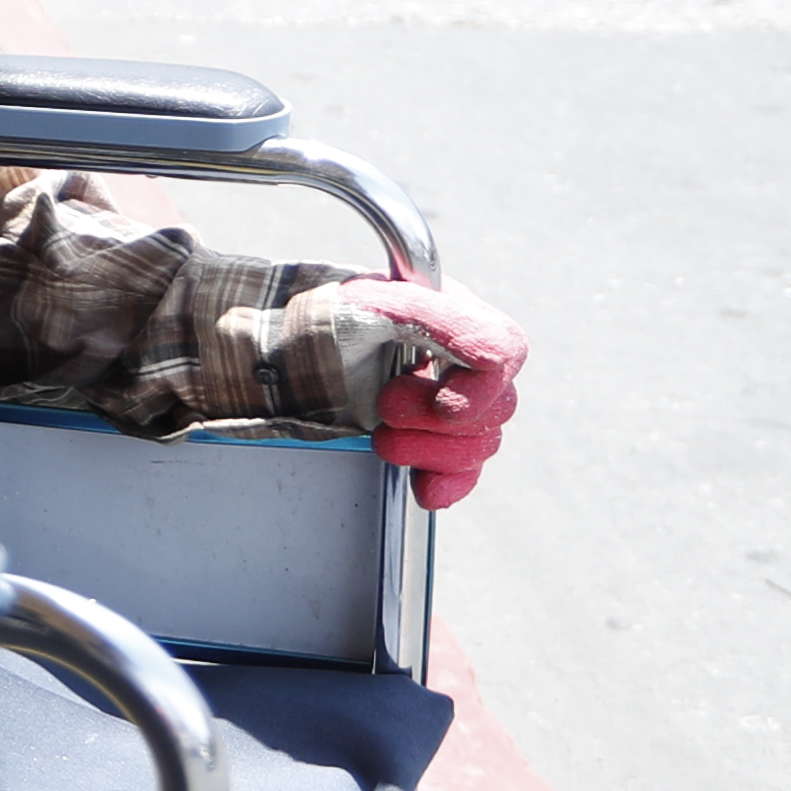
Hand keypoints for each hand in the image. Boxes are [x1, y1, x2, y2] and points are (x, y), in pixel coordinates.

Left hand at [320, 275, 528, 512]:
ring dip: (429, 450)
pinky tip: (424, 487)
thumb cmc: (326, 323)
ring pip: (481, 444)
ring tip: (381, 437)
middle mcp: (461, 360)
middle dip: (437, 421)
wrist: (285, 360)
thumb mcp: (377, 304)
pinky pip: (465, 472)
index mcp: (456, 316)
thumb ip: (440, 320)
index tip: (441, 402)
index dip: (482, 387)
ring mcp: (450, 404)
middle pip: (497, 408)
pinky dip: (448, 483)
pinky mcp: (433, 440)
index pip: (505, 352)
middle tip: (385, 408)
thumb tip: (491, 356)